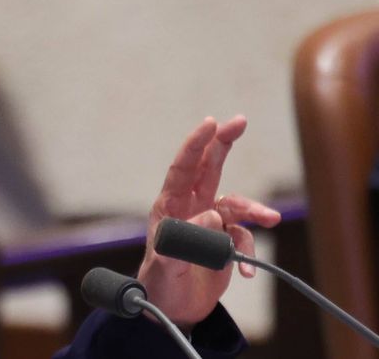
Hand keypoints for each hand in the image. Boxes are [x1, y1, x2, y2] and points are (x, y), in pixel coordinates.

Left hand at [137, 116, 281, 327]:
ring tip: (270, 219)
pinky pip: (243, 238)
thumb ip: (186, 241)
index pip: (182, 169)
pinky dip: (249, 252)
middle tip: (240, 121)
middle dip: (223, 143)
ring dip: (254, 210)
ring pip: (236, 204)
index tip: (211, 123)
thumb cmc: (159, 284)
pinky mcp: (223, 242)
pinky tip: (245, 273)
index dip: (196, 145)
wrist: (171, 309)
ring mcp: (208, 223)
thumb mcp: (166, 265)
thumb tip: (213, 216)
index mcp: (169, 206)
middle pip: (209, 168)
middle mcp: (189, 208)